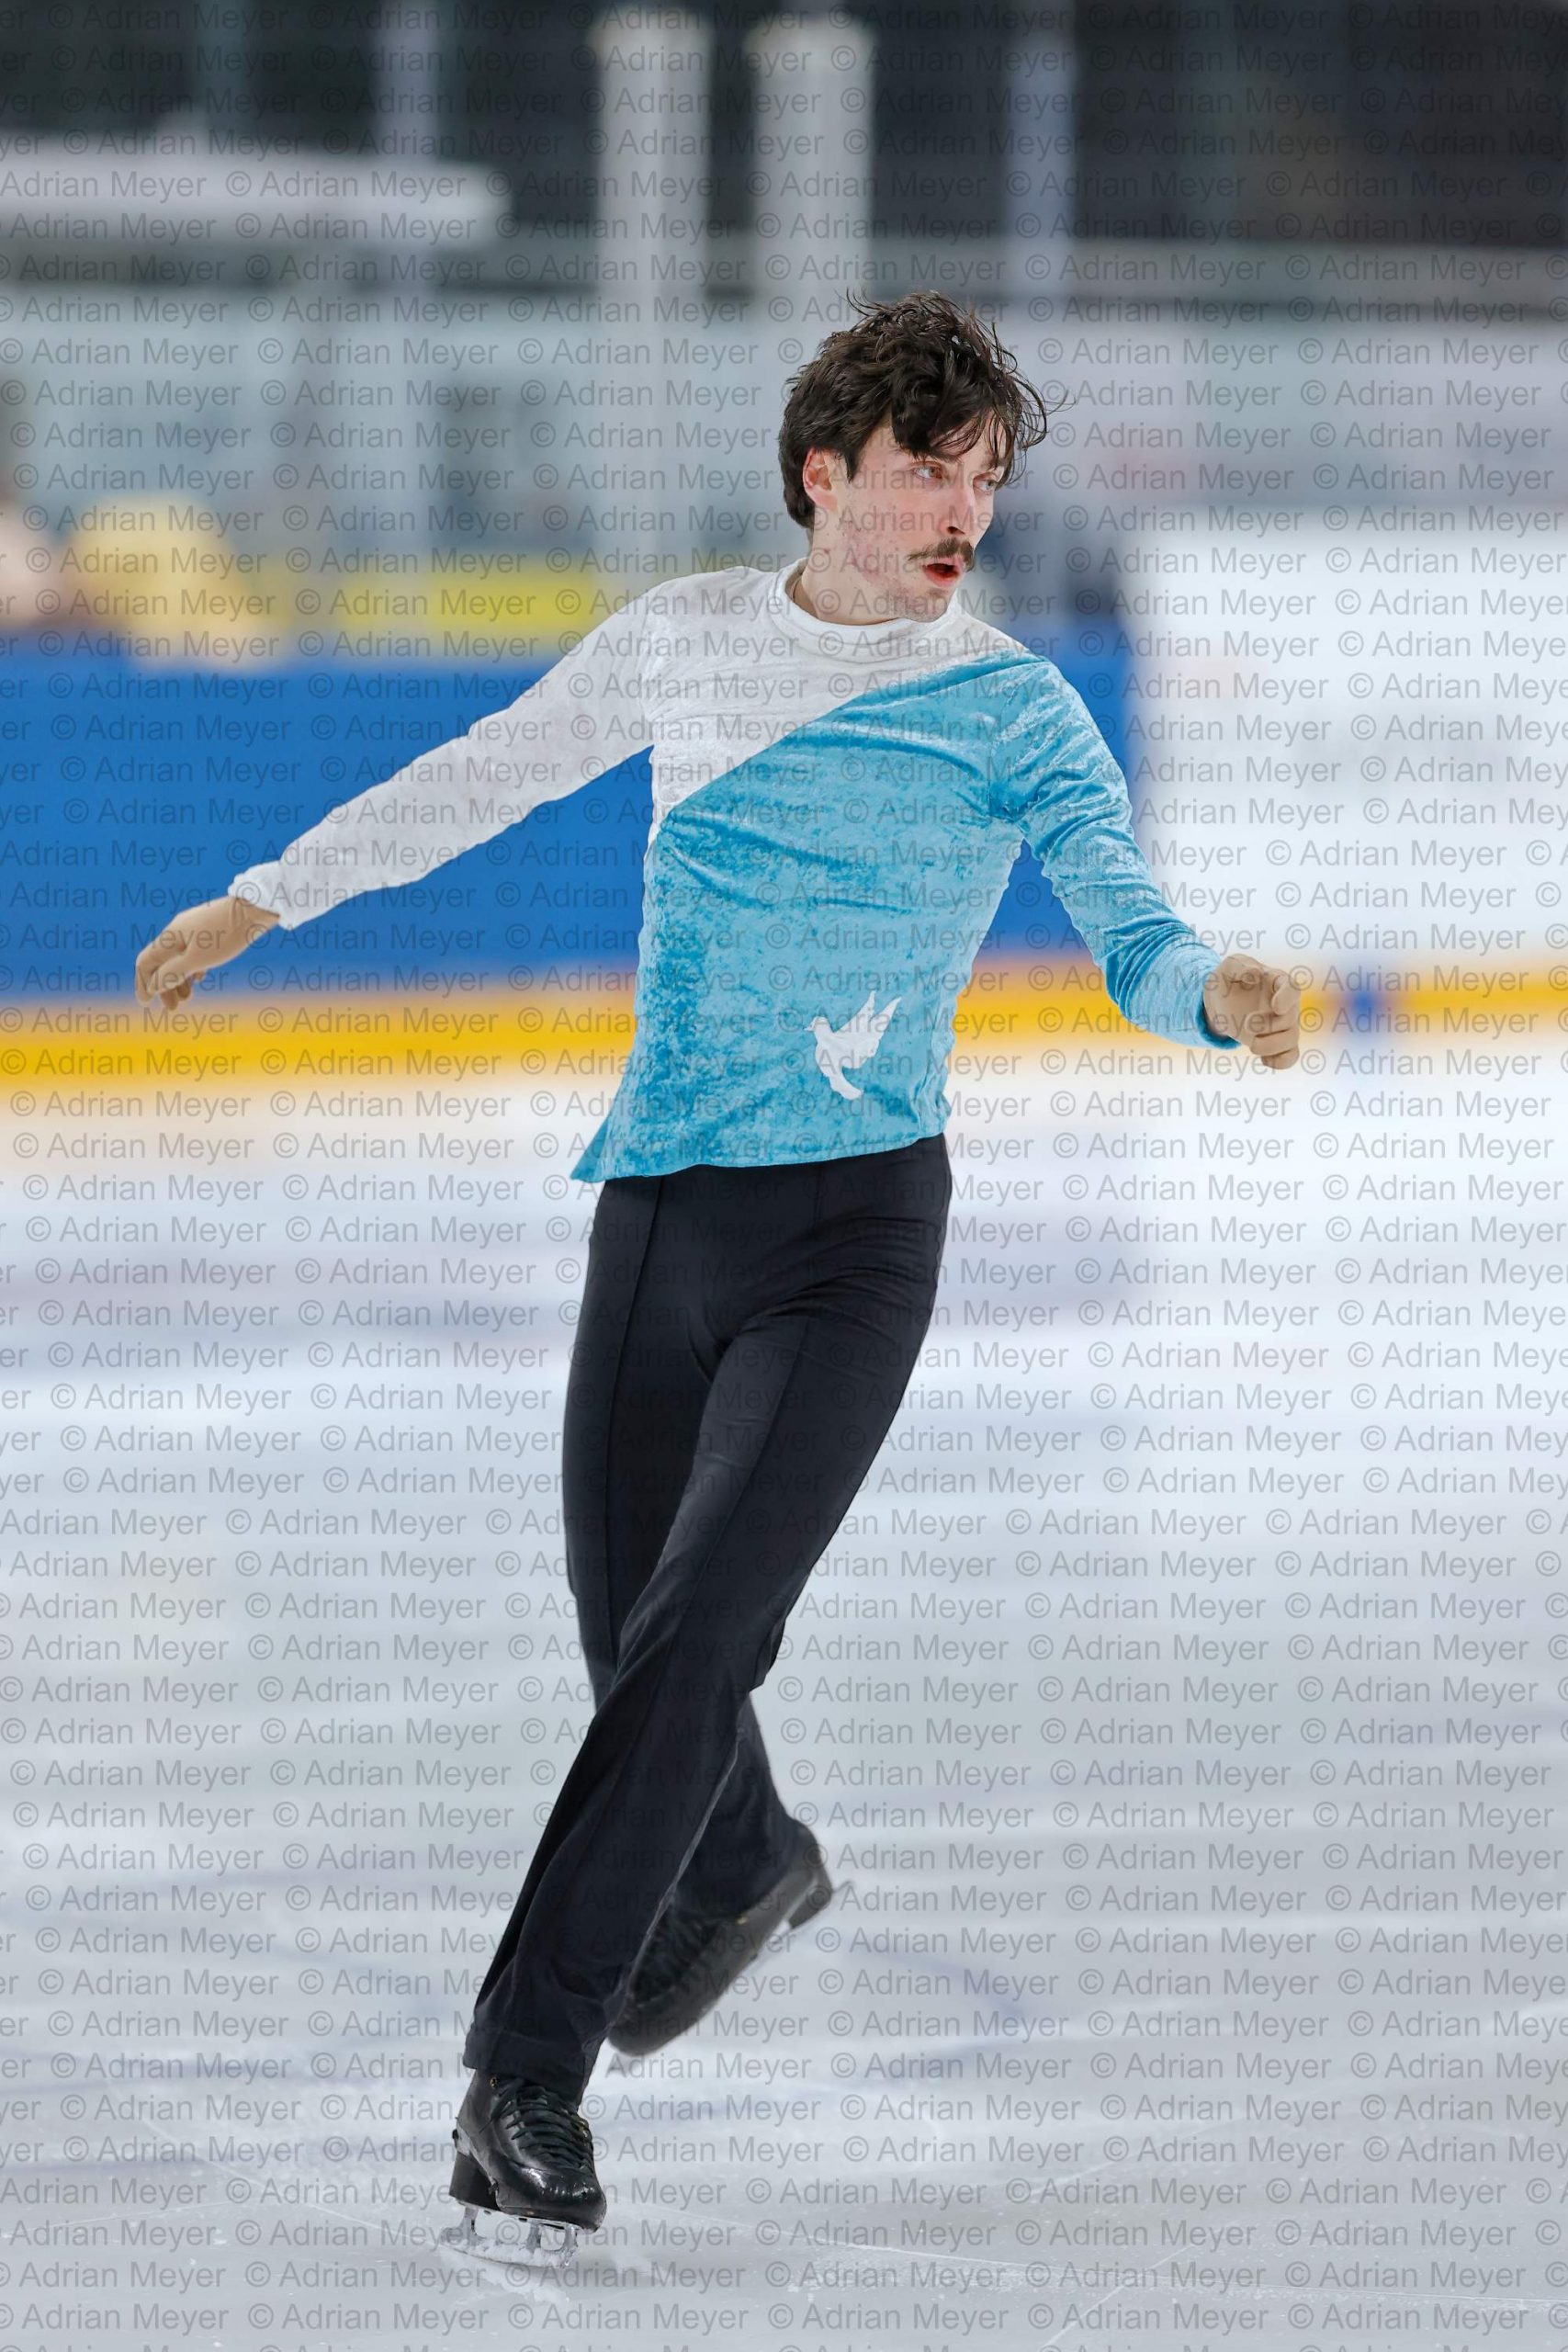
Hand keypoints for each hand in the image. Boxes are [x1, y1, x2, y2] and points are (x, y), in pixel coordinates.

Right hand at [134, 894, 279, 1009]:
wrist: (254, 910)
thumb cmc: (226, 935)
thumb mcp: (198, 960)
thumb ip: (173, 973)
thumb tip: (153, 986)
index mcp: (169, 937)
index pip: (145, 962)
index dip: (142, 983)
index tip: (145, 1003)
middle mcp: (176, 931)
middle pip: (161, 962)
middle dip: (163, 986)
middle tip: (173, 1007)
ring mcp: (192, 930)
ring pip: (177, 958)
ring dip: (178, 979)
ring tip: (187, 997)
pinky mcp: (207, 930)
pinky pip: (191, 952)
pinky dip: (191, 968)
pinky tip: (199, 978)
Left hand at [1202, 952, 1300, 1069]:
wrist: (1221, 1000)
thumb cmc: (1228, 979)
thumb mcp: (1227, 967)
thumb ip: (1239, 965)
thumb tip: (1254, 974)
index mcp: (1276, 982)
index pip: (1292, 988)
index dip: (1287, 999)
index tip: (1276, 1007)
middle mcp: (1285, 1004)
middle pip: (1290, 1018)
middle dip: (1268, 1026)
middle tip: (1246, 1025)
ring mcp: (1282, 1024)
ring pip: (1292, 1039)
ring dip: (1272, 1046)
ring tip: (1251, 1045)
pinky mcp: (1275, 1041)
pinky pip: (1290, 1056)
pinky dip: (1281, 1062)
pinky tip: (1264, 1060)